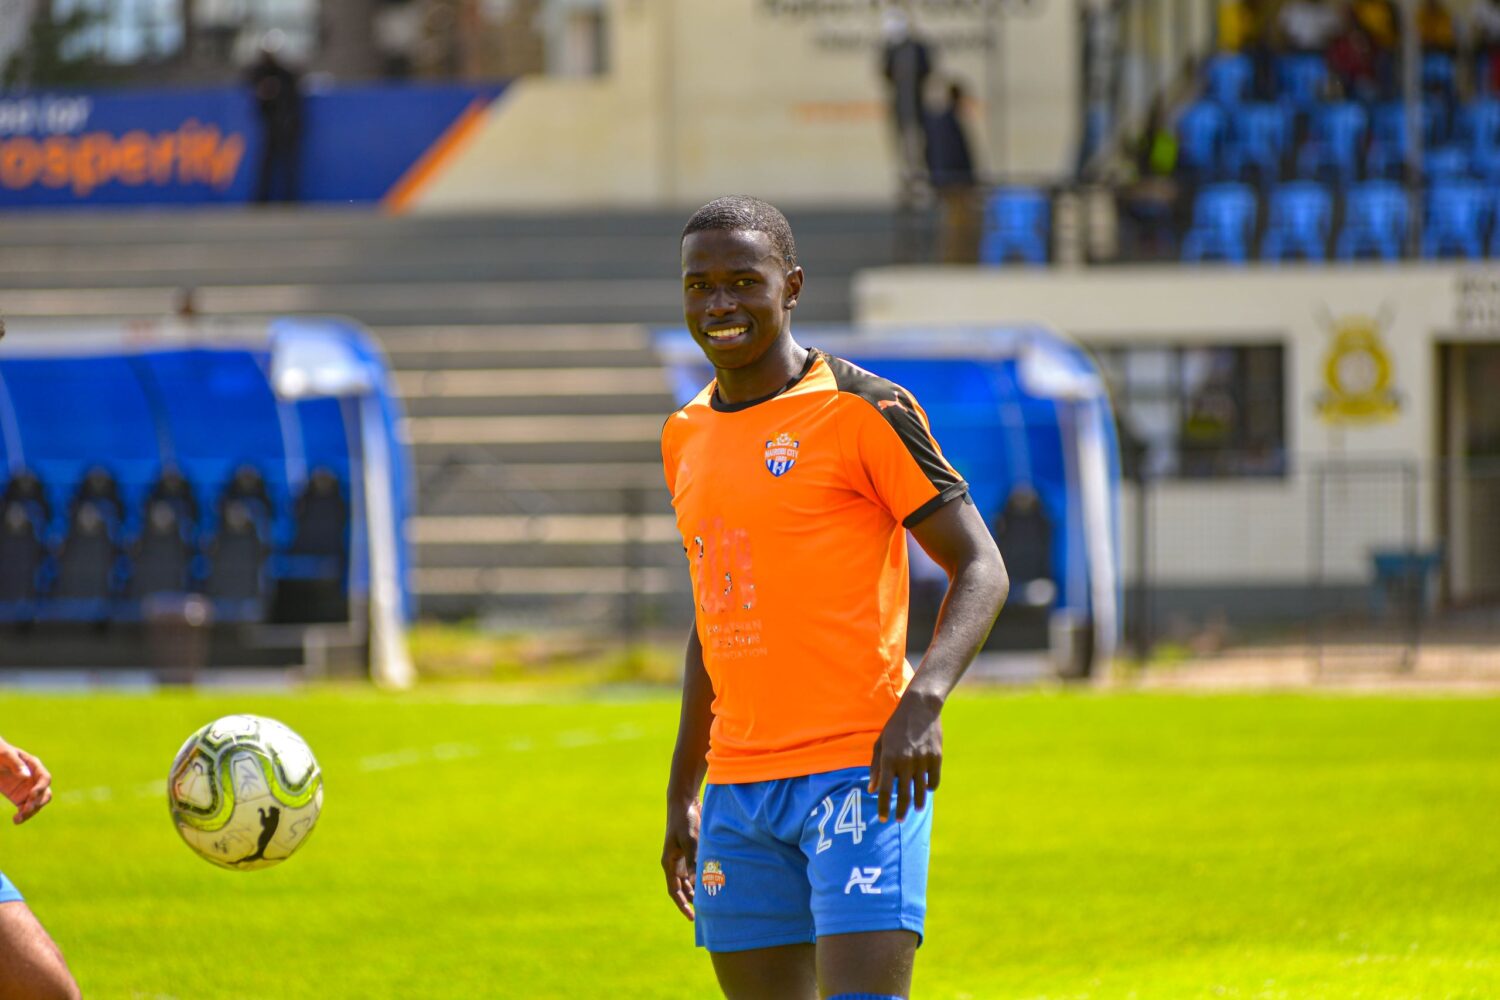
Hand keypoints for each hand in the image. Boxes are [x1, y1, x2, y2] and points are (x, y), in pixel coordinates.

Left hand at [0, 738, 51, 824]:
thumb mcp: (5, 754)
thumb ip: (16, 764)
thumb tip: (26, 776)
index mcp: (34, 766)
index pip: (45, 779)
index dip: (41, 788)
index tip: (31, 795)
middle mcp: (34, 779)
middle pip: (45, 793)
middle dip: (37, 803)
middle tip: (25, 810)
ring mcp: (28, 789)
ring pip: (37, 804)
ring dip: (31, 812)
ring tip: (18, 818)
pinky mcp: (20, 798)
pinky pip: (26, 809)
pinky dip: (23, 816)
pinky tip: (16, 820)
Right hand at [661, 798, 700, 920]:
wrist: (685, 802)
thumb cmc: (685, 821)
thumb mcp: (690, 842)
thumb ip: (694, 862)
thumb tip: (698, 884)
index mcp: (669, 863)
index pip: (674, 891)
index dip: (682, 905)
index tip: (692, 917)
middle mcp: (674, 862)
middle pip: (683, 888)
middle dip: (692, 900)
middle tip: (707, 912)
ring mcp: (682, 856)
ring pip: (690, 879)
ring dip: (698, 889)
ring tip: (712, 899)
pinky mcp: (691, 850)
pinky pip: (696, 868)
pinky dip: (703, 875)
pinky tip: (714, 880)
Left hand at [869, 692, 942, 823]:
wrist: (920, 707)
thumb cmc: (895, 726)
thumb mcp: (881, 743)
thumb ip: (876, 767)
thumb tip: (873, 790)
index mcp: (889, 759)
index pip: (886, 790)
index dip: (884, 807)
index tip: (883, 819)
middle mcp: (906, 762)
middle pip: (904, 795)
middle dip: (901, 811)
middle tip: (899, 820)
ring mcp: (922, 761)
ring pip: (921, 791)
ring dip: (918, 804)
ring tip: (915, 810)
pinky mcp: (936, 758)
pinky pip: (933, 781)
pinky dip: (929, 787)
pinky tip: (926, 790)